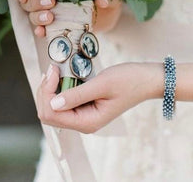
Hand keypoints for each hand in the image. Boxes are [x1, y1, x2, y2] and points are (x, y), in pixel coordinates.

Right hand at [14, 0, 122, 36]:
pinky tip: (43, 33)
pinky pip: (43, 29)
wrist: (109, 13)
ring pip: (33, 15)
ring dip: (38, 17)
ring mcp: (52, 12)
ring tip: (50, 18)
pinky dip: (41, 31)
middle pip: (30, 1)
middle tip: (51, 2)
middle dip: (35, 2)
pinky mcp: (57, 27)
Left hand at [36, 62, 163, 133]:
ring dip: (51, 88)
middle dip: (46, 91)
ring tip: (57, 70)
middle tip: (53, 69)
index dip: (47, 92)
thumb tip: (54, 103)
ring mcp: (84, 115)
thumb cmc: (128, 80)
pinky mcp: (85, 106)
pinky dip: (59, 87)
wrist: (146, 79)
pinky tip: (63, 74)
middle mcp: (83, 122)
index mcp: (88, 122)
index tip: (53, 70)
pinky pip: (64, 100)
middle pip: (49, 112)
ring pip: (54, 106)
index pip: (52, 114)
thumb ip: (77, 94)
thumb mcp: (102, 84)